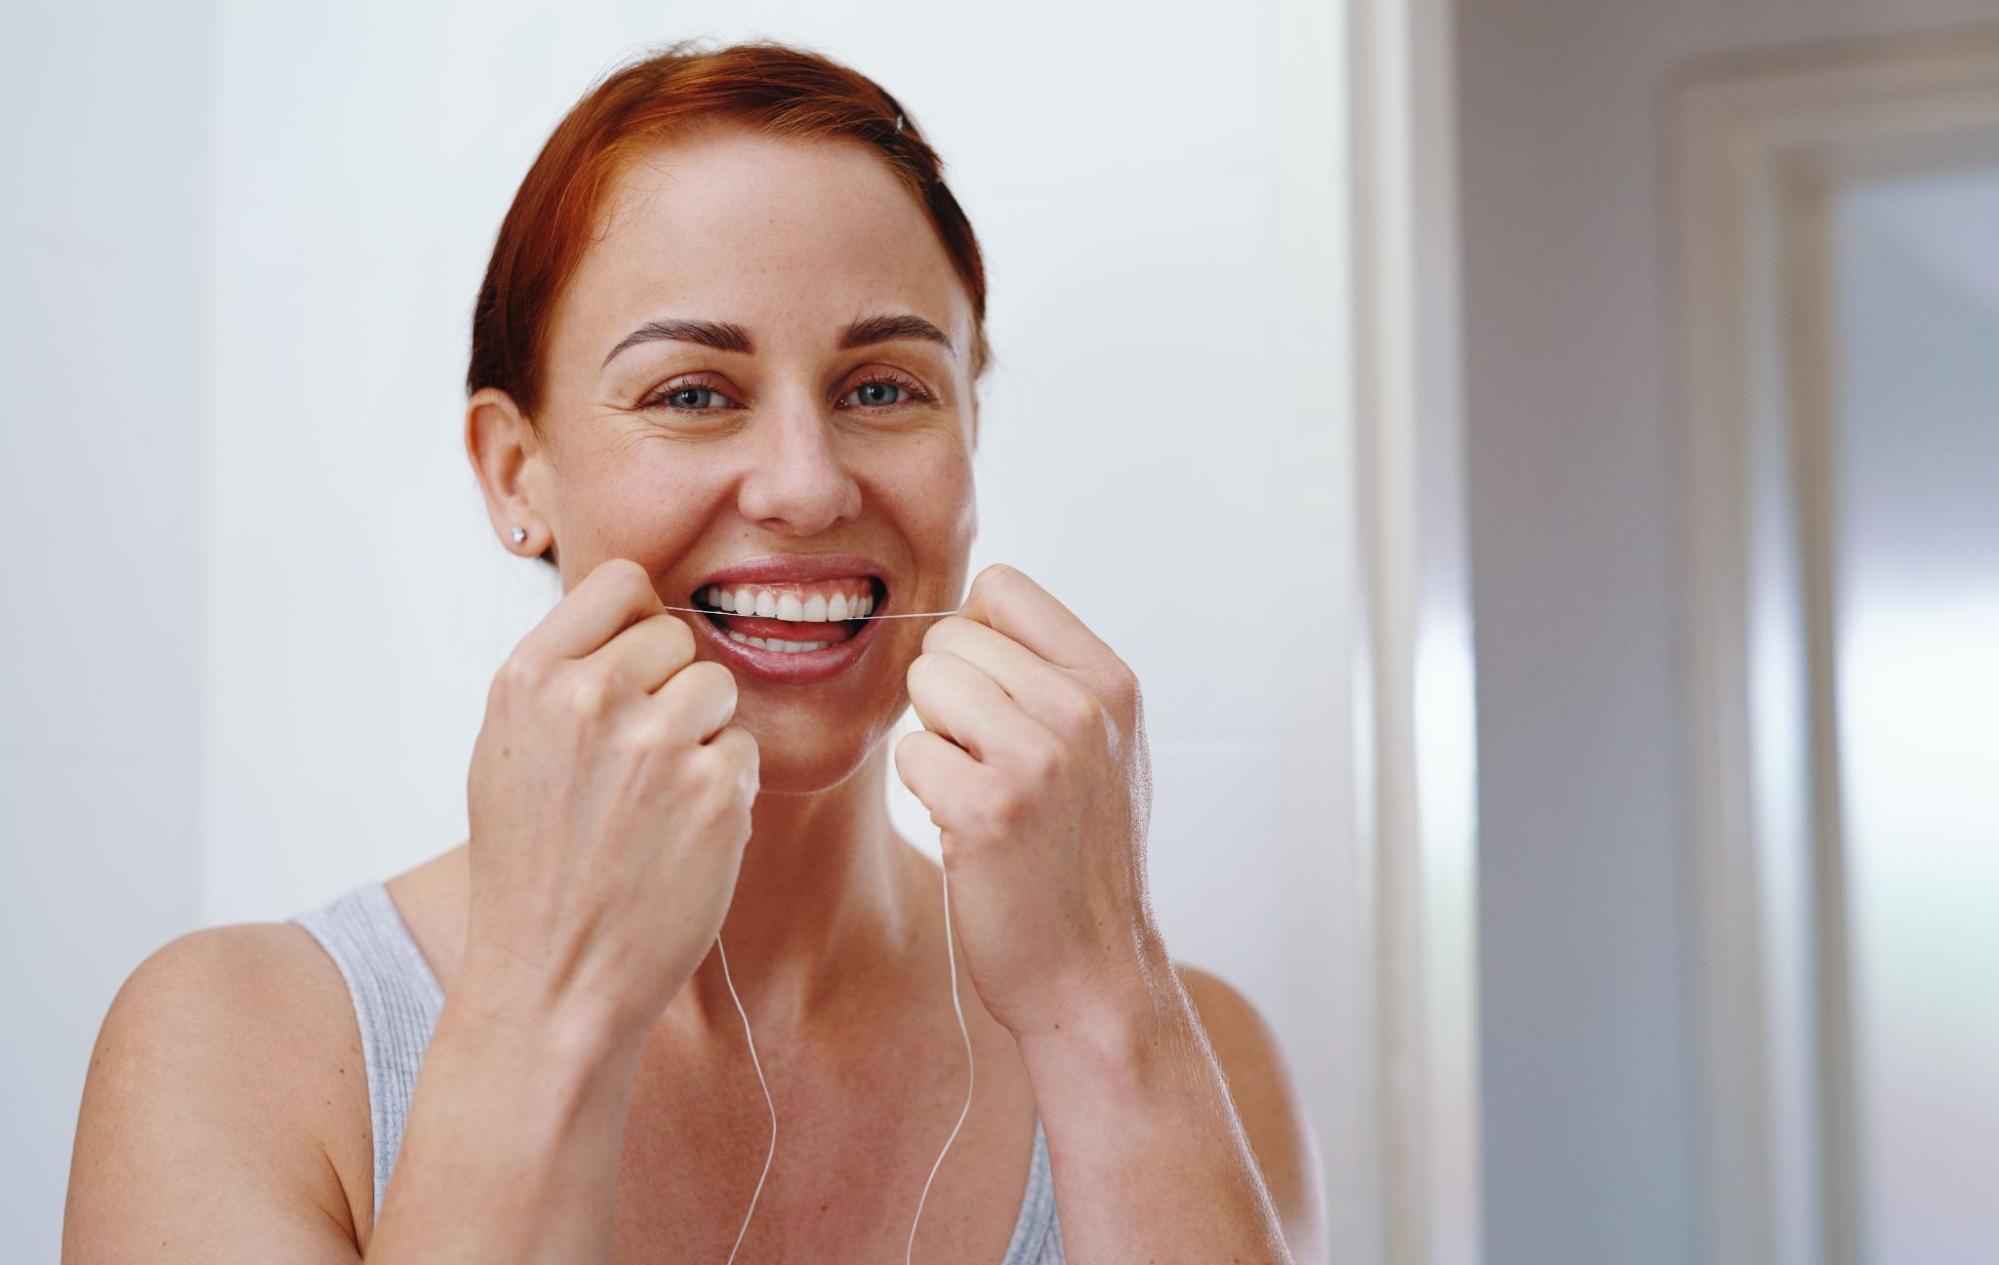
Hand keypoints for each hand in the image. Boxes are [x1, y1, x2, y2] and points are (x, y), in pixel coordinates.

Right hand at [461, 557, 757, 1044]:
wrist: (551, 978)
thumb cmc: (531, 867)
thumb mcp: (508, 751)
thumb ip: (562, 676)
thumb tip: (632, 621)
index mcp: (530, 678)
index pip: (620, 582)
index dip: (637, 624)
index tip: (631, 671)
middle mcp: (591, 697)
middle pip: (677, 637)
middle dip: (671, 687)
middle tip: (638, 760)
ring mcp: (657, 743)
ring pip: (718, 689)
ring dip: (702, 735)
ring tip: (654, 800)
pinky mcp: (714, 791)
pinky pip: (742, 751)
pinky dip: (724, 789)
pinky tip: (679, 835)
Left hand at [894, 563, 1162, 1043]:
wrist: (1094, 969)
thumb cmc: (1082, 853)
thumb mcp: (1104, 745)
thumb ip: (1052, 672)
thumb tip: (964, 612)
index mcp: (1111, 680)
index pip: (1000, 586)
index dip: (973, 635)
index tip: (990, 694)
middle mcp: (1081, 708)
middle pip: (948, 637)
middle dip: (948, 695)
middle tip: (987, 760)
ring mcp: (1037, 758)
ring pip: (924, 685)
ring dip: (934, 738)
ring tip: (980, 788)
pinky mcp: (987, 808)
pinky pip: (910, 753)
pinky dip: (924, 790)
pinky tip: (967, 827)